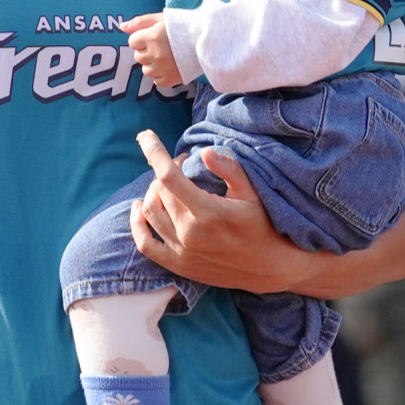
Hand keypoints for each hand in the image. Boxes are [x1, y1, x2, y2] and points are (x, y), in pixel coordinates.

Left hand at [123, 11, 184, 89]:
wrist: (207, 39)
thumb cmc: (183, 26)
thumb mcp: (161, 18)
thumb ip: (140, 22)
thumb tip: (121, 27)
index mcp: (152, 37)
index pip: (133, 42)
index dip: (142, 38)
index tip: (154, 36)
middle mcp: (155, 54)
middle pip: (138, 56)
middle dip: (147, 51)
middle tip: (163, 46)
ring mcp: (162, 68)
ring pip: (146, 70)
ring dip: (153, 64)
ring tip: (168, 56)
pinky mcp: (171, 79)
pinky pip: (157, 81)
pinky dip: (162, 75)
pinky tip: (171, 65)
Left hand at [128, 130, 303, 294]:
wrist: (268, 268)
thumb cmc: (262, 225)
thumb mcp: (253, 193)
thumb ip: (229, 169)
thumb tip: (205, 152)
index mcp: (208, 212)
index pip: (168, 176)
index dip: (153, 151)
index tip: (145, 136)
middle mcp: (190, 232)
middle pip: (159, 190)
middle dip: (165, 169)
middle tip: (182, 164)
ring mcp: (182, 251)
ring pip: (150, 211)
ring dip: (153, 190)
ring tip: (166, 183)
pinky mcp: (178, 265)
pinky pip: (145, 244)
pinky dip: (137, 224)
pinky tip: (139, 208)